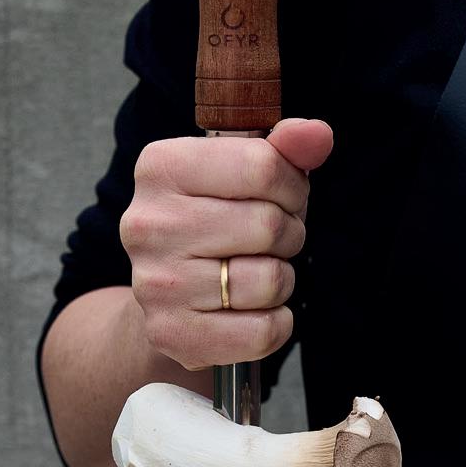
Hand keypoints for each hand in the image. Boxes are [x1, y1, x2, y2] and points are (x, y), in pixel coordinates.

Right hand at [119, 117, 332, 370]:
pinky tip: (252, 311)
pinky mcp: (172, 332)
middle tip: (270, 241)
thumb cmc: (215, 223)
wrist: (167, 294)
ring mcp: (155, 282)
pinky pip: (262, 331)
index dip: (292, 186)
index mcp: (161, 167)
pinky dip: (275, 323)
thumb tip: (317, 134)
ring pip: (269, 280)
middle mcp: (148, 222)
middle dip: (288, 234)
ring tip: (256, 273)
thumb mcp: (246, 174)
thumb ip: (284, 149)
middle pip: (268, 224)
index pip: (263, 166)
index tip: (284, 197)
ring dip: (281, 280)